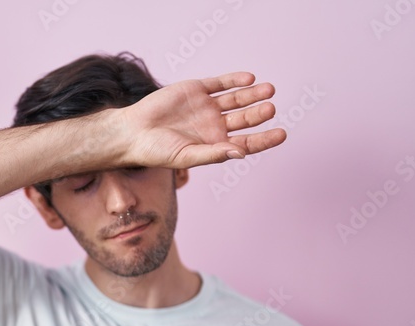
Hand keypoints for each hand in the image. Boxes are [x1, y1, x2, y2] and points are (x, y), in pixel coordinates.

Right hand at [117, 71, 286, 168]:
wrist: (132, 132)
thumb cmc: (156, 152)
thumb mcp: (186, 157)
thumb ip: (213, 154)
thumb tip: (240, 153)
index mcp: (214, 145)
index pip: (247, 142)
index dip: (265, 139)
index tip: (281, 134)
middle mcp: (214, 125)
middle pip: (245, 119)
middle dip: (259, 113)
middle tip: (270, 108)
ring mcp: (206, 106)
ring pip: (237, 99)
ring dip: (253, 95)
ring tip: (268, 90)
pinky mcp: (196, 89)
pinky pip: (221, 83)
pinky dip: (235, 81)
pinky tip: (248, 80)